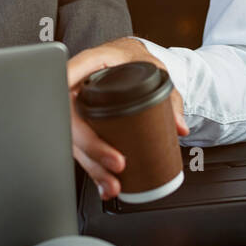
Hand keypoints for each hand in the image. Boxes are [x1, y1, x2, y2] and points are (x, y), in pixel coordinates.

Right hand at [67, 37, 187, 200]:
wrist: (131, 61)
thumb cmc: (136, 60)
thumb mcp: (157, 72)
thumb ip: (170, 98)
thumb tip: (179, 127)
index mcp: (94, 61)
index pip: (70, 73)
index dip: (65, 96)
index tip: (76, 120)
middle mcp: (79, 84)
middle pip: (71, 118)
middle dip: (91, 146)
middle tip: (116, 162)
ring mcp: (78, 107)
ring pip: (74, 140)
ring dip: (92, 165)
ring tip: (112, 183)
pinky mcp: (83, 126)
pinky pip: (82, 149)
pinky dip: (93, 169)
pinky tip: (104, 184)